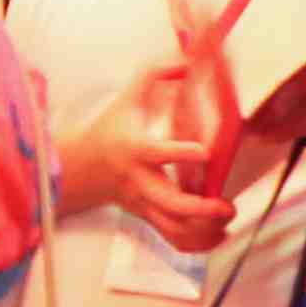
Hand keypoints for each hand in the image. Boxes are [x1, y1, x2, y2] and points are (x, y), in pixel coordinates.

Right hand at [55, 75, 233, 252]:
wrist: (80, 168)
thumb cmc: (109, 130)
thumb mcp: (126, 98)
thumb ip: (154, 75)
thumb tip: (186, 62)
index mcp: (134, 150)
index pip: (156, 154)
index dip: (180, 154)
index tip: (203, 151)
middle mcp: (139, 182)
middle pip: (168, 204)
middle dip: (200, 209)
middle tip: (224, 204)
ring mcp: (143, 204)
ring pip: (173, 229)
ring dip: (203, 230)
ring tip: (225, 218)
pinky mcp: (147, 218)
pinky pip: (173, 240)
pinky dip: (198, 244)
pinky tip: (217, 234)